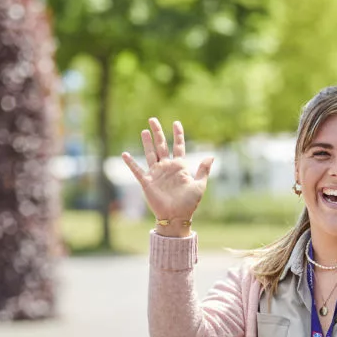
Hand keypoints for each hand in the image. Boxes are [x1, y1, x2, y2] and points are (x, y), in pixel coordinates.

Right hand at [122, 118, 213, 236]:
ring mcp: (156, 174)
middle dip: (158, 132)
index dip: (178, 134)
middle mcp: (167, 167)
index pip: (178, 146)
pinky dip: (131, 163)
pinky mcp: (147, 182)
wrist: (176, 217)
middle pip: (161, 145)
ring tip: (144, 131)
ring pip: (150, 153)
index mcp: (180, 167)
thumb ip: (203, 170)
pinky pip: (137, 170)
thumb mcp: (199, 186)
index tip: (176, 122)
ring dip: (147, 143)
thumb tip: (211, 156)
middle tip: (153, 119)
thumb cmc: (189, 203)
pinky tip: (125, 154)